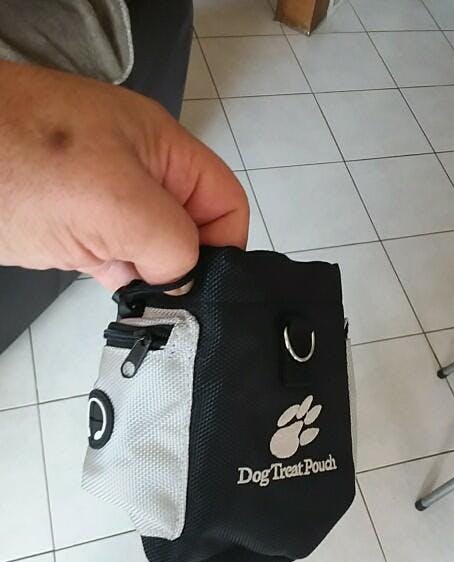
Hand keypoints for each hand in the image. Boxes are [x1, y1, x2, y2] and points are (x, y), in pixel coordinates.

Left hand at [0, 61, 248, 288]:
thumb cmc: (16, 159)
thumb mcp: (114, 199)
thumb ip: (170, 239)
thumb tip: (184, 278)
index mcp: (162, 151)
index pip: (224, 203)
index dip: (224, 248)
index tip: (205, 291)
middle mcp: (139, 175)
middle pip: (191, 229)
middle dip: (186, 268)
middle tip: (172, 308)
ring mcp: (104, 202)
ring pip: (152, 249)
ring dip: (152, 279)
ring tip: (145, 308)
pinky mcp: (76, 227)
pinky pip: (116, 258)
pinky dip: (122, 282)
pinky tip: (117, 298)